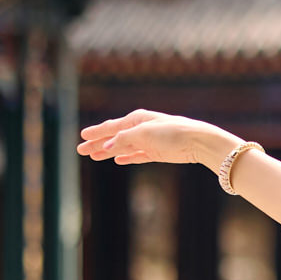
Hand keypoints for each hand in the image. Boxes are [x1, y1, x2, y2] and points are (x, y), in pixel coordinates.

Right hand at [78, 110, 236, 168]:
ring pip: (124, 147)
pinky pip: (138, 155)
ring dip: (109, 152)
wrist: (199, 142)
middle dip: (98, 143)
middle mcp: (143, 129)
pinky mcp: (159, 153)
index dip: (96, 131)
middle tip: (80, 150)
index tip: (82, 135)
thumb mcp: (143, 134)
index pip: (112, 126)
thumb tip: (106, 147)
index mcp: (138, 119)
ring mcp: (150, 141)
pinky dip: (127, 157)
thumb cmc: (172, 133)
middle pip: (115, 137)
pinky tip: (117, 160)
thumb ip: (123, 139)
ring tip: (94, 156)